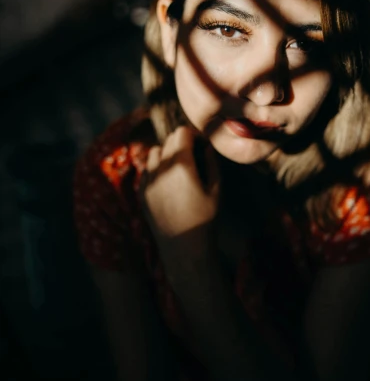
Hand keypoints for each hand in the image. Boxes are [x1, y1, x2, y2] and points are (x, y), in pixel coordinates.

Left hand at [140, 126, 218, 267]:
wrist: (184, 248)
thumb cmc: (205, 219)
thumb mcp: (216, 190)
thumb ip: (212, 164)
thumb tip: (207, 147)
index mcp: (181, 165)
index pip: (181, 133)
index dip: (193, 135)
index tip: (201, 143)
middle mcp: (160, 169)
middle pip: (168, 141)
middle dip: (181, 143)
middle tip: (194, 154)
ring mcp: (148, 181)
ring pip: (153, 153)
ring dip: (166, 153)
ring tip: (179, 166)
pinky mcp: (141, 192)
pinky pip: (146, 170)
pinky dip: (155, 168)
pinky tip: (167, 180)